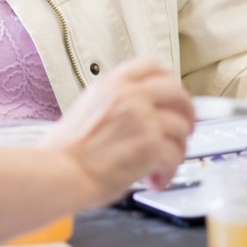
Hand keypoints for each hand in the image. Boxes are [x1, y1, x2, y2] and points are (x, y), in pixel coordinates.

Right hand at [44, 58, 193, 203]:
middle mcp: (130, 96)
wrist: (60, 172)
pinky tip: (154, 180)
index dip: (168, 81)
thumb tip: (139, 113)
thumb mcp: (87, 108)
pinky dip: (168, 172)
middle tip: (184, 128)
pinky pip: (176, 156)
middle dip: (186, 112)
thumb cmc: (66, 150)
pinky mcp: (150, 145)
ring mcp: (143, 119)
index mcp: (112, 85)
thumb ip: (115, 102)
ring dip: (176, 150)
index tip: (172, 97)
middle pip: (176, 91)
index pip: (150, 66)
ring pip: (181, 128)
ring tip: (160, 167)